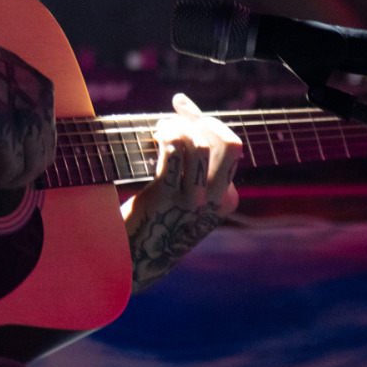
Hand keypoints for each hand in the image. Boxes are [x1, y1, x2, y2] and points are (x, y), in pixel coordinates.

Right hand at [0, 43, 56, 188]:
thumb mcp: (4, 75)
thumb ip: (14, 94)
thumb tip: (8, 112)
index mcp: (43, 90)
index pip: (48, 133)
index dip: (32, 151)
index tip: (13, 157)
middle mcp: (42, 106)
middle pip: (45, 153)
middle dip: (25, 170)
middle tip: (3, 173)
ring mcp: (26, 121)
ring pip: (32, 166)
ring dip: (12, 179)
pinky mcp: (6, 134)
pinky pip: (12, 169)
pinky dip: (0, 179)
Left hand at [123, 93, 241, 290]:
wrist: (134, 261)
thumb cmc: (156, 221)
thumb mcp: (187, 195)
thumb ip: (193, 165)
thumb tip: (183, 112)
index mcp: (227, 199)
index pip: (232, 148)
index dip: (206, 119)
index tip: (180, 104)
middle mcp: (216, 200)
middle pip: (228, 144)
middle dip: (199, 121)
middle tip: (171, 120)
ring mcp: (193, 201)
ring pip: (201, 146)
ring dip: (178, 127)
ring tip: (159, 129)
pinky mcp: (165, 198)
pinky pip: (173, 154)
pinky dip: (165, 136)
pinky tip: (153, 137)